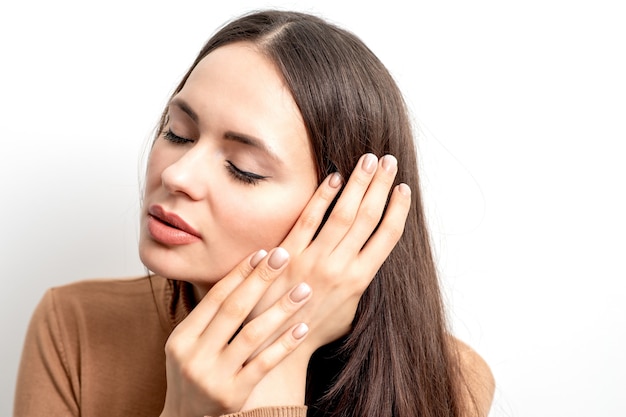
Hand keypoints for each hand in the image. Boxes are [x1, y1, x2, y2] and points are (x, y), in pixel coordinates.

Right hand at [159, 248, 311, 416]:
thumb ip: (209, 316)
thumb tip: (243, 273)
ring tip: (303, 289)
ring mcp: (213, 376)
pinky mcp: (233, 394)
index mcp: (181, 338)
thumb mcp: (189, 344)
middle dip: (261, 279)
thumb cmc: (193, 373)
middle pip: (234, 309)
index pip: (215, 297)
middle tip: (284, 255)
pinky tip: (302, 327)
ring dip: (280, 309)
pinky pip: (264, 364)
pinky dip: (284, 344)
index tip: (262, 252)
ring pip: (252, 334)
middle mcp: (194, 355)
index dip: (240, 273)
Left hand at [251, 153, 410, 354]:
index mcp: (360, 280)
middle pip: (368, 218)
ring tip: (368, 159)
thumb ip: (359, 285)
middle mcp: (341, 267)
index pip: (387, 237)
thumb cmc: (314, 330)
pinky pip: (309, 220)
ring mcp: (314, 260)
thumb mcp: (348, 313)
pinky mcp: (289, 255)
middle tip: (388, 160)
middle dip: (381, 186)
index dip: (398, 209)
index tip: (403, 188)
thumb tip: (368, 261)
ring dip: (359, 184)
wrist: (276, 345)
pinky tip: (333, 178)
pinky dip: (323, 197)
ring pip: (343, 214)